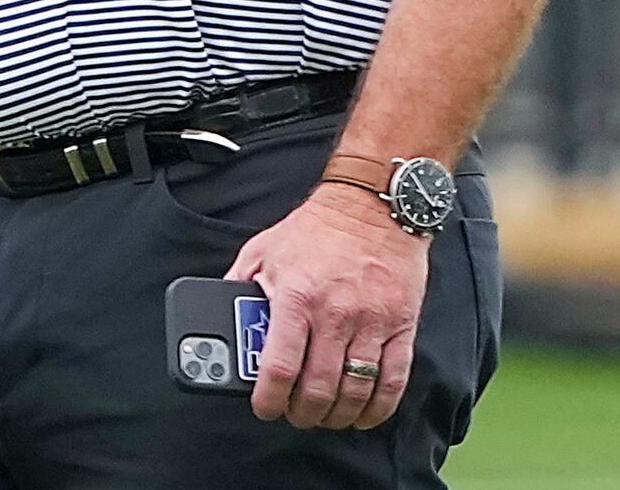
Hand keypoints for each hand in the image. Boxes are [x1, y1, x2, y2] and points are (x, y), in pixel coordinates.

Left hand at [226, 182, 428, 430]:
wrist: (372, 203)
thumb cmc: (316, 229)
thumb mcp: (263, 249)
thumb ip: (238, 285)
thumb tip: (218, 320)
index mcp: (295, 296)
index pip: (277, 369)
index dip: (268, 401)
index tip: (265, 408)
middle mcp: (334, 312)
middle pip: (316, 390)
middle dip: (301, 414)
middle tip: (295, 413)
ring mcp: (371, 320)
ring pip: (354, 392)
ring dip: (336, 416)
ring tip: (326, 414)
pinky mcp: (401, 323)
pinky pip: (393, 379)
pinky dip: (378, 408)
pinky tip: (364, 413)